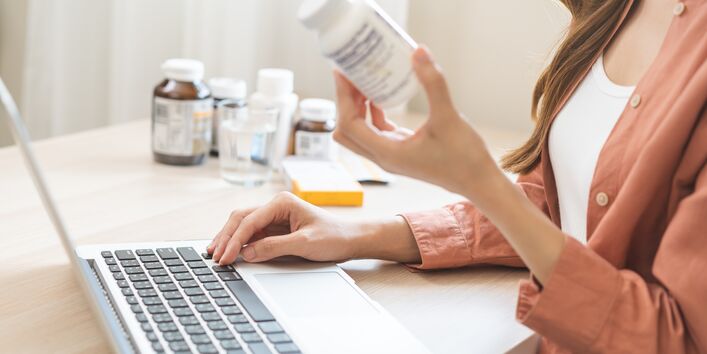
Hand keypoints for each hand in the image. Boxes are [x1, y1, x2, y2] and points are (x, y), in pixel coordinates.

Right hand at [206, 192, 419, 264]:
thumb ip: (274, 247)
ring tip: (215, 253)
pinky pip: (251, 233)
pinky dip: (239, 242)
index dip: (235, 240)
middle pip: (241, 219)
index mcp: (282, 202)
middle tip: (214, 257)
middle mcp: (275, 205)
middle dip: (226, 238)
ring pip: (243, 225)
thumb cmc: (334, 237)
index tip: (225, 257)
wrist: (351, 239)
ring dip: (229, 239)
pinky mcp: (275, 227)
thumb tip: (247, 253)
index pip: (250, 221)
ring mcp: (274, 216)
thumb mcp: (305, 244)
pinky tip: (230, 251)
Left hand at [333, 46, 498, 196]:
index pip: (349, 125)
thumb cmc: (465, 157)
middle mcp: (384, 157)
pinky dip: (371, 114)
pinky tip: (380, 95)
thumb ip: (432, 83)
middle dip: (344, 102)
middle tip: (351, 75)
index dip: (342, 97)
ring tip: (363, 80)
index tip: (343, 73)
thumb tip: (418, 52)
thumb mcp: (448, 116)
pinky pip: (375, 132)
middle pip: (346, 131)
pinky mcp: (400, 151)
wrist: (478, 182)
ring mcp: (391, 156)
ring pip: (358, 132)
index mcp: (388, 152)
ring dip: (356, 108)